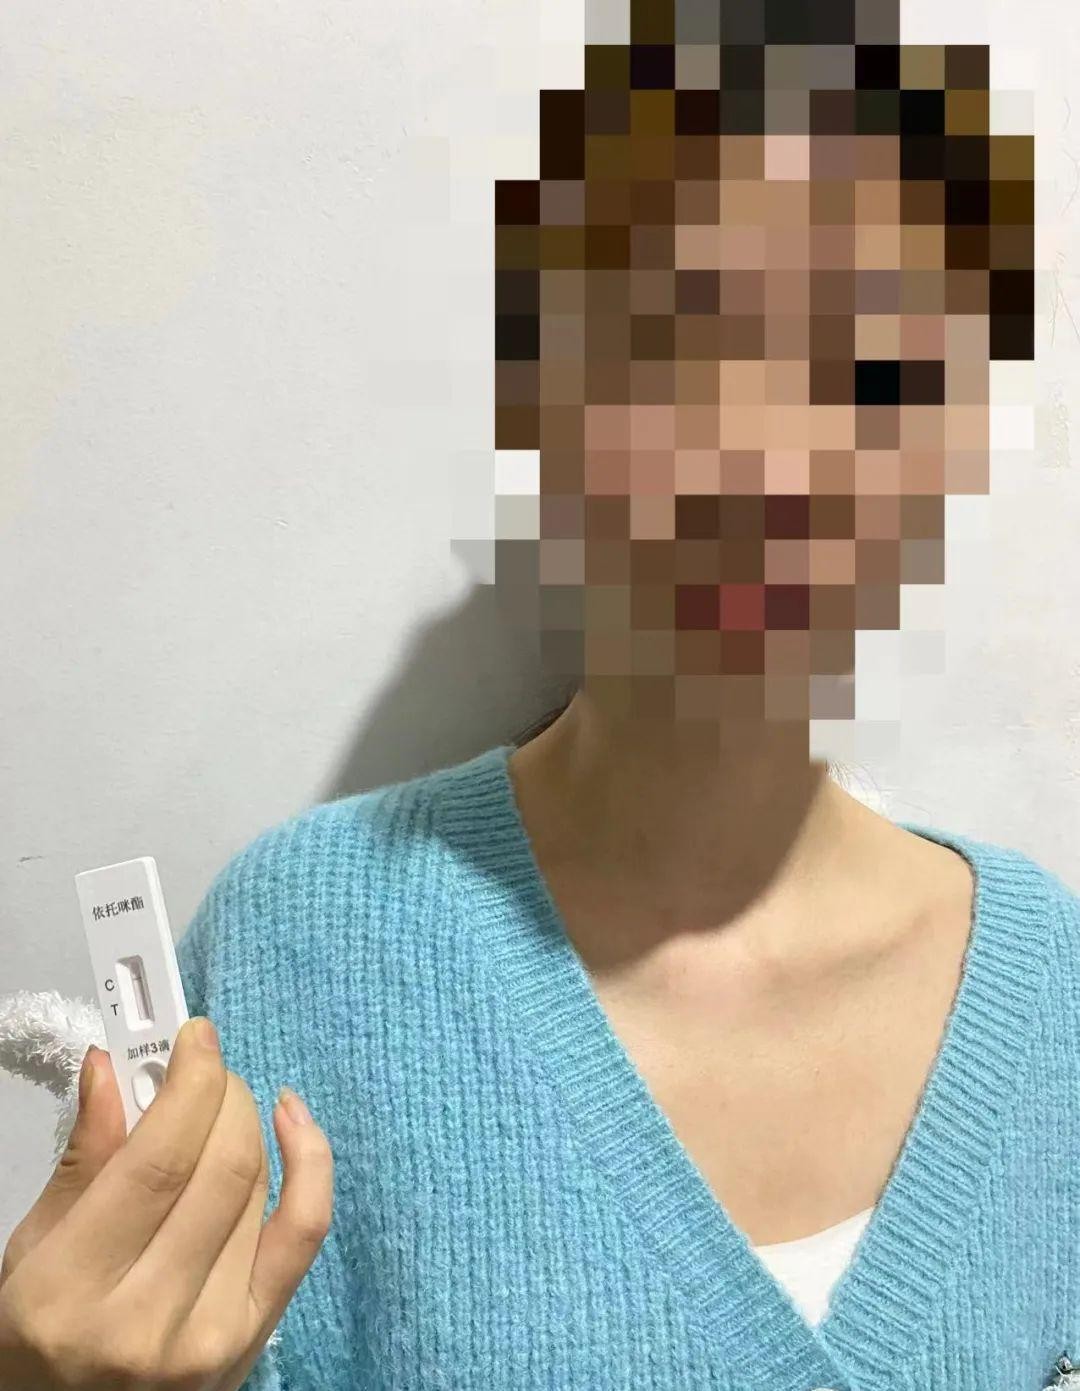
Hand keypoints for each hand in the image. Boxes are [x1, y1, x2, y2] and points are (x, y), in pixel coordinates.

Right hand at [0, 1016, 332, 1389]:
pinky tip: (292, 1118)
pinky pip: (305, 1230)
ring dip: (248, 1122)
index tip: (195, 1036)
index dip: (189, 1083)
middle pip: (221, 1167)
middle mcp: (146, 1321)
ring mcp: (210, 1337)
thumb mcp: (30, 1251)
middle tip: (205, 1068)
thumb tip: (113, 1064)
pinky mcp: (256, 1340)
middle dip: (222, 1093)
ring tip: (222, 1104)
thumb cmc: (39, 1336)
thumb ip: (82, 1159)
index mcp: (69, 1293)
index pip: (158, 1161)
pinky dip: (310, 1161)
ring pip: (258, 1187)